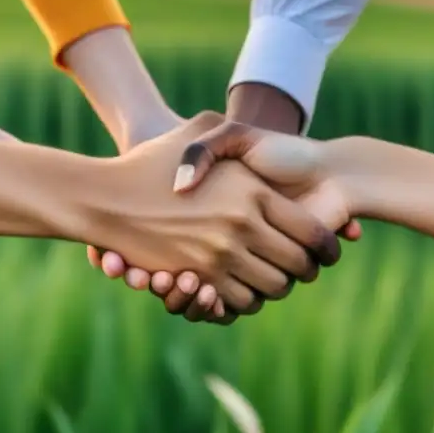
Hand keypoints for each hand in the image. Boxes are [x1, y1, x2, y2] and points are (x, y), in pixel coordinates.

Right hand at [90, 113, 341, 313]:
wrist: (104, 198)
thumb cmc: (148, 162)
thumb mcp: (193, 133)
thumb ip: (226, 132)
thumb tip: (254, 143)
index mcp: (253, 192)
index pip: (311, 230)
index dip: (327, 245)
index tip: (328, 251)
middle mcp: (242, 224)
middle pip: (297, 264)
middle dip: (306, 271)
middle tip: (305, 270)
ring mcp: (221, 253)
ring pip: (272, 286)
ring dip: (277, 287)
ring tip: (276, 279)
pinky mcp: (199, 276)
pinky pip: (240, 300)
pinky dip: (247, 300)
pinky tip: (244, 289)